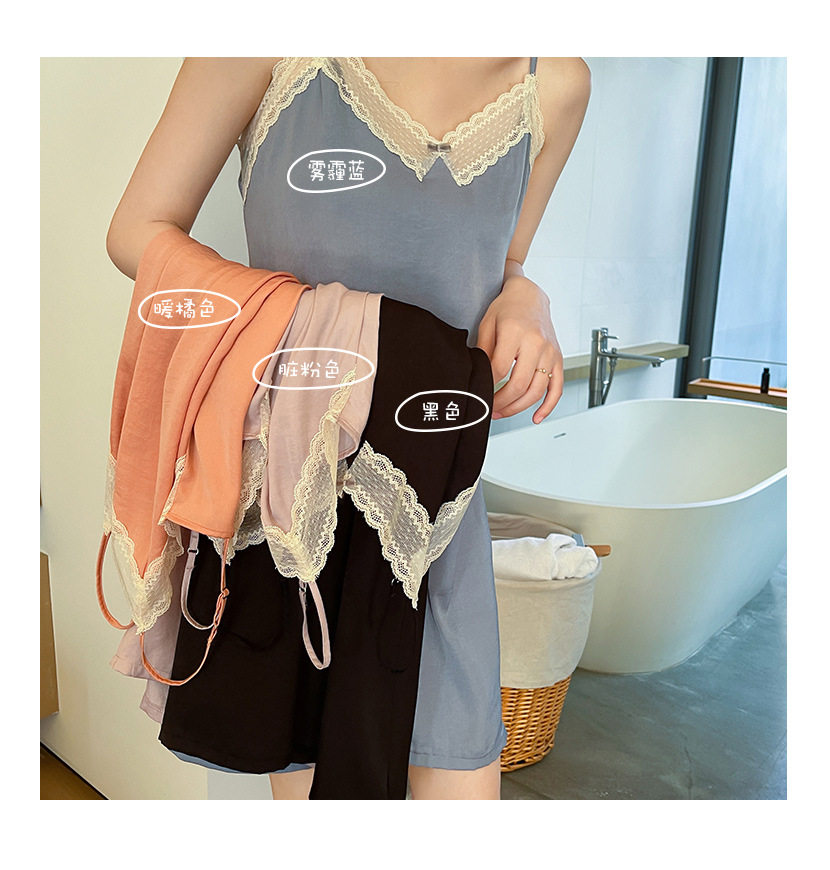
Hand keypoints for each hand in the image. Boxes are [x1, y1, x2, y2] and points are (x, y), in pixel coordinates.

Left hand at [475, 275, 563, 423]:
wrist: (529, 297)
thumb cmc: (506, 310)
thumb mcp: (487, 325)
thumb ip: (483, 352)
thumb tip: (479, 379)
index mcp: (515, 332)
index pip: (500, 369)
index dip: (487, 385)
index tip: (479, 391)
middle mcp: (537, 343)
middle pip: (519, 384)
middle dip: (501, 402)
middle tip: (488, 408)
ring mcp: (550, 352)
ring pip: (537, 391)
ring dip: (518, 408)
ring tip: (502, 412)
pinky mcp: (558, 358)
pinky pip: (557, 388)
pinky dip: (548, 406)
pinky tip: (536, 418)